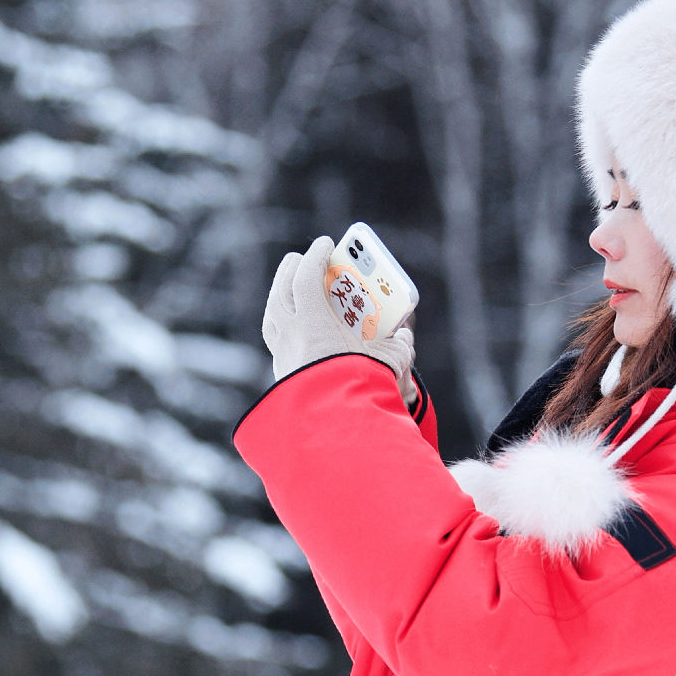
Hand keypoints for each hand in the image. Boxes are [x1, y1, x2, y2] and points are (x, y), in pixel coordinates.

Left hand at [262, 237, 417, 404]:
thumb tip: (402, 336)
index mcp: (312, 326)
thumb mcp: (391, 363)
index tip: (324, 243)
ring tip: (289, 287)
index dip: (315, 258)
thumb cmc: (365, 391)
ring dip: (280, 299)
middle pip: (280, 296)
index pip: (305, 280)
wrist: (338, 432)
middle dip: (289, 273)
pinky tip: (292, 326)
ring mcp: (282, 360)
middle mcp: (291, 341)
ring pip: (273, 319)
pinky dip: (282, 327)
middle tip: (299, 259)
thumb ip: (397, 344)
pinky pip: (276, 342)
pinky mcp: (282, 380)